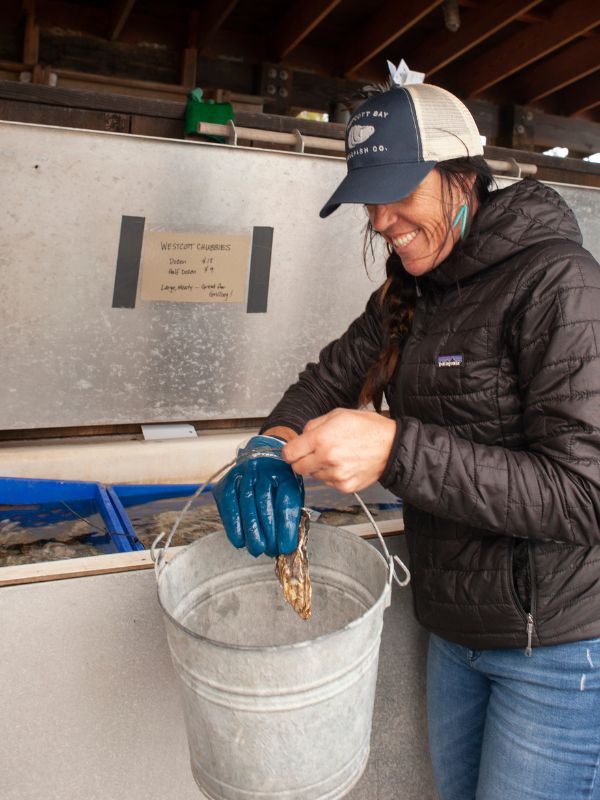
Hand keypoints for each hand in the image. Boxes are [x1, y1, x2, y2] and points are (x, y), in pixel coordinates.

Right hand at [213, 435, 303, 556]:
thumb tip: (286, 543)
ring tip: (257, 549)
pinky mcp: (227, 482)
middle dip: (268, 533)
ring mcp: (243, 474)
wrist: (259, 456)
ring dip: (251, 532)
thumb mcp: (292, 490)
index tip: (286, 547)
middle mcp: (263, 470)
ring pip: (246, 505)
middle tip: (270, 551)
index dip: (286, 527)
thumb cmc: (278, 480)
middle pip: (264, 504)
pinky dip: (233, 525)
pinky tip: (239, 540)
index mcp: (284, 472)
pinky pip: (229, 505)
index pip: (286, 501)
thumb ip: (290, 512)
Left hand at [281, 409, 395, 492]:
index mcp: (321, 438)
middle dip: (302, 460)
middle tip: (315, 452)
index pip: (289, 453)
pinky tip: (344, 465)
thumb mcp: (337, 414)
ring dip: (319, 468)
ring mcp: (336, 475)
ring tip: (337, 456)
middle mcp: (327, 459)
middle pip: (298, 468)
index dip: (289, 451)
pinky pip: (328, 483)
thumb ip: (313, 426)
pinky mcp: (345, 486)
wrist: (392, 445)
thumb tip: (300, 437)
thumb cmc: (368, 428)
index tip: (293, 451)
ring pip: (314, 476)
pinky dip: (332, 476)